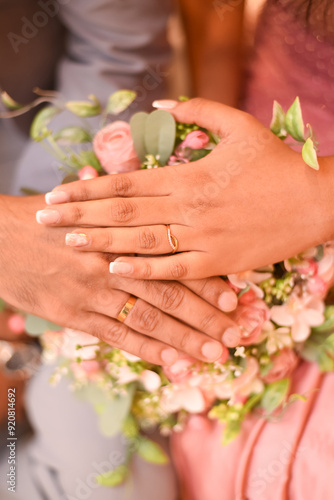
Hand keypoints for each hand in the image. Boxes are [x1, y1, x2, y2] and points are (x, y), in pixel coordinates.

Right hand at [0, 195, 239, 363]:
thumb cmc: (50, 220)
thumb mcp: (90, 208)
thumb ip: (128, 222)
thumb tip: (165, 226)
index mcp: (121, 234)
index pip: (174, 259)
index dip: (207, 280)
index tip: (235, 297)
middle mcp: (112, 263)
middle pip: (169, 293)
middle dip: (206, 317)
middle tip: (237, 335)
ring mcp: (92, 291)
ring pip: (148, 319)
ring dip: (184, 340)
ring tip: (214, 356)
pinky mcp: (72, 314)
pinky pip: (116, 336)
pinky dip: (146, 350)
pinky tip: (172, 363)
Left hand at [41, 98, 333, 279]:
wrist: (314, 202)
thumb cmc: (276, 164)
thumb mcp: (240, 124)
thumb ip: (198, 109)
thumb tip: (159, 100)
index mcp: (189, 175)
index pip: (126, 182)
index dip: (88, 188)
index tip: (58, 194)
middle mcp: (188, 207)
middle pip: (123, 212)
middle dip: (79, 215)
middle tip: (44, 219)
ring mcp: (201, 238)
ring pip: (140, 242)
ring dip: (100, 241)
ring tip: (68, 241)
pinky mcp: (217, 263)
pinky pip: (172, 270)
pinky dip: (142, 271)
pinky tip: (113, 270)